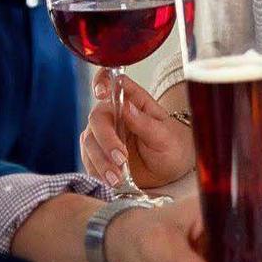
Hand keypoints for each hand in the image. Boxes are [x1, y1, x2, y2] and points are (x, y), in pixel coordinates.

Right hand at [82, 74, 194, 189]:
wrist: (171, 169)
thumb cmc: (172, 146)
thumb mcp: (164, 136)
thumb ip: (145, 122)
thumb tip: (126, 106)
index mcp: (133, 101)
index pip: (112, 81)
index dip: (102, 81)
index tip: (101, 93)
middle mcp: (115, 114)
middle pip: (97, 119)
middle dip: (106, 140)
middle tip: (121, 159)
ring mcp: (104, 134)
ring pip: (90, 142)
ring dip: (101, 162)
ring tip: (117, 178)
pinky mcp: (97, 153)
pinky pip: (88, 160)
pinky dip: (98, 172)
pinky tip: (111, 181)